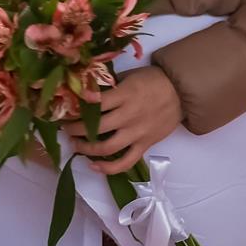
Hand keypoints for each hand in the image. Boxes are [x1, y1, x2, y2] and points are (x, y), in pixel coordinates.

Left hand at [63, 66, 182, 174]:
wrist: (182, 92)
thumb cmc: (153, 80)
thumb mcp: (130, 76)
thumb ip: (110, 86)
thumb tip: (85, 93)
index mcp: (124, 95)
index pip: (94, 103)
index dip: (76, 108)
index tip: (64, 110)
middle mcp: (129, 115)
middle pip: (95, 127)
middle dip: (75, 129)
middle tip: (65, 127)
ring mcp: (137, 133)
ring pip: (106, 148)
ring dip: (86, 148)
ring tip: (75, 144)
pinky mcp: (144, 145)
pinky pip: (125, 162)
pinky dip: (109, 168)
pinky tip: (94, 166)